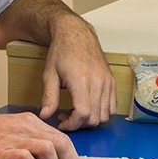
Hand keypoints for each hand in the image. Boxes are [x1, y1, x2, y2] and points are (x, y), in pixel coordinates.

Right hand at [0, 113, 80, 158]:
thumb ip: (27, 140)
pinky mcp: (3, 152)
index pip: (61, 137)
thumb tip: (46, 158)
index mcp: (28, 122)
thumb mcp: (8, 132)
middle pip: (62, 142)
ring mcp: (14, 138)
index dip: (72, 156)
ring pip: (50, 150)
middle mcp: (24, 127)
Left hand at [39, 16, 116, 130]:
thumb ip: (49, 97)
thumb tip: (45, 115)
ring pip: (104, 115)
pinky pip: (112, 107)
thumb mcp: (49, 74)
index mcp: (81, 80)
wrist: (75, 33)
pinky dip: (101, 112)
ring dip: (90, 120)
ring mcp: (107, 81)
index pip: (83, 114)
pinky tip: (88, 106)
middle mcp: (98, 81)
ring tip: (76, 111)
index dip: (72, 124)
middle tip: (66, 116)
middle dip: (79, 123)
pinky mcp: (112, 81)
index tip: (62, 122)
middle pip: (94, 118)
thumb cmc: (62, 51)